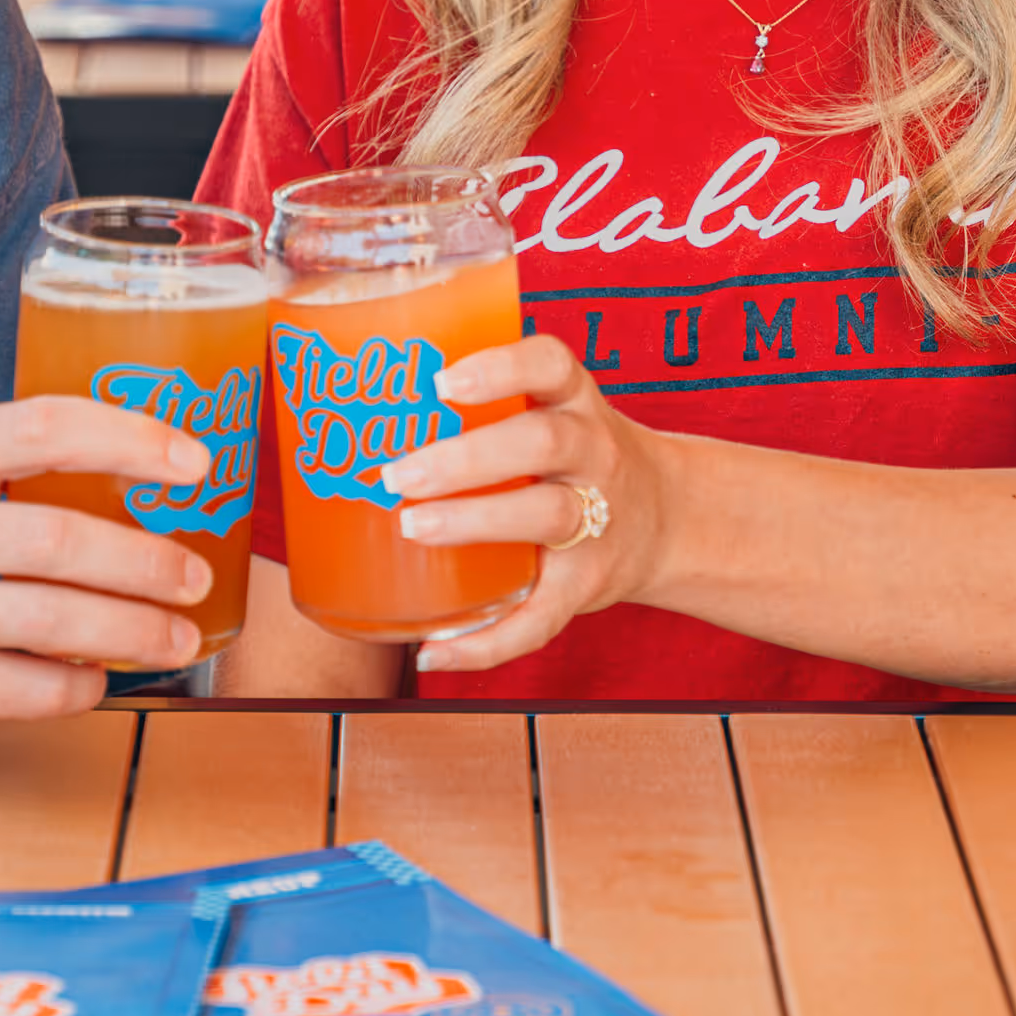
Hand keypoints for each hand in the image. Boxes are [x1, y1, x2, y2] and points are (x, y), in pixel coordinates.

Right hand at [0, 397, 217, 721]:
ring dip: (133, 633)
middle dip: (149, 563)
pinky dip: (75, 688)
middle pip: (65, 541)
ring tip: (175, 636)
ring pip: (55, 623)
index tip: (192, 462)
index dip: (132, 441)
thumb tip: (115, 468)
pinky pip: (21, 692)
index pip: (49, 429)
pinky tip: (95, 679)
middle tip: (193, 574)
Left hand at [374, 334, 677, 673]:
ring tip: (415, 528)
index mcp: (573, 401)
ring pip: (546, 515)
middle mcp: (593, 452)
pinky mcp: (589, 584)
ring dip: (476, 523)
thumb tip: (348, 402)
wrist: (667, 519)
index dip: (502, 368)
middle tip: (399, 474)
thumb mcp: (551, 409)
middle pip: (543, 442)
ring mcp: (598, 520)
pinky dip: (487, 643)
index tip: (445, 381)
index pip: (552, 364)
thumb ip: (480, 402)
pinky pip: (543, 618)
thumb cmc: (571, 456)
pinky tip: (434, 651)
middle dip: (469, 458)